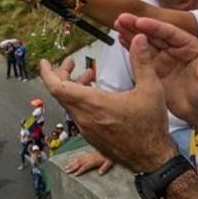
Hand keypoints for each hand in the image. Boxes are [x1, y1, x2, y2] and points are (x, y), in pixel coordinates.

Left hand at [38, 35, 176, 172]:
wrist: (153, 160)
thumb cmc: (151, 127)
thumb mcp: (151, 90)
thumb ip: (142, 61)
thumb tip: (139, 38)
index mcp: (94, 105)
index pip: (57, 88)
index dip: (48, 73)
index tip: (44, 62)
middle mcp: (85, 118)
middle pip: (62, 94)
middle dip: (63, 75)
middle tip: (70, 63)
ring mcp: (87, 130)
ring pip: (70, 105)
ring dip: (74, 88)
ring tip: (90, 76)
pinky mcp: (92, 138)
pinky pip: (78, 116)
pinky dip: (81, 102)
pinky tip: (97, 96)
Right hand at [64, 149, 115, 175]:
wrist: (109, 146)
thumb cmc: (110, 156)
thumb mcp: (109, 162)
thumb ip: (105, 167)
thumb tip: (100, 173)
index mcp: (94, 160)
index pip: (85, 166)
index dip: (80, 170)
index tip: (75, 174)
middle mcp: (89, 157)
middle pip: (79, 163)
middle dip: (72, 167)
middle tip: (66, 171)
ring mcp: (88, 155)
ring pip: (78, 160)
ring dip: (71, 164)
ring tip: (66, 167)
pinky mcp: (88, 153)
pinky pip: (79, 156)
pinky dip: (74, 159)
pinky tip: (71, 161)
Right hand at [113, 14, 197, 129]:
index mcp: (190, 46)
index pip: (170, 33)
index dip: (155, 27)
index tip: (140, 22)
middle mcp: (175, 49)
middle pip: (154, 34)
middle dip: (138, 26)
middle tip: (121, 18)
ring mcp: (164, 60)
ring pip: (145, 43)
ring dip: (131, 33)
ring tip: (116, 24)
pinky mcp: (155, 71)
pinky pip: (141, 57)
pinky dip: (130, 47)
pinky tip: (120, 39)